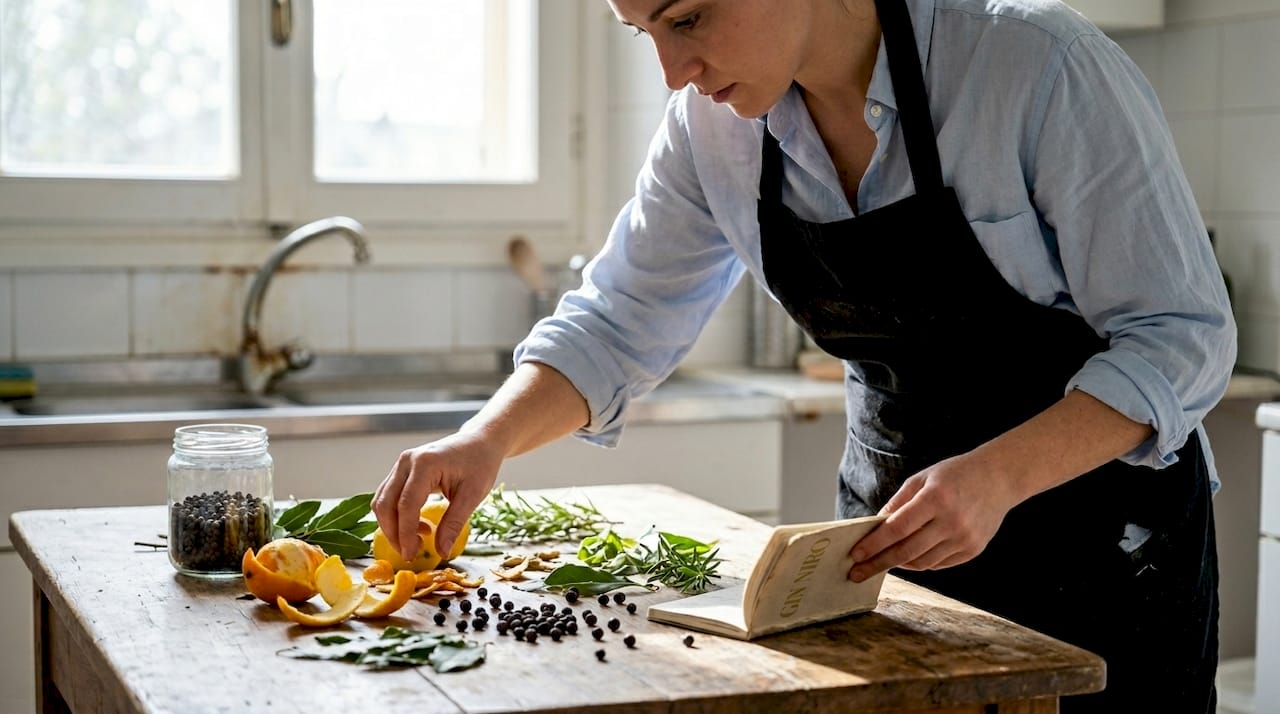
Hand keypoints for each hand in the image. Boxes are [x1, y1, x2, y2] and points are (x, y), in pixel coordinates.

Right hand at [372, 430, 503, 561]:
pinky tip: (419, 526)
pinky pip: (390, 496)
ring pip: (383, 501)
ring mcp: (402, 464)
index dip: (405, 534)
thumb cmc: (480, 464)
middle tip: (410, 553)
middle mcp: (407, 461)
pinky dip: (397, 516)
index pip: (406, 505)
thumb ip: (454, 523)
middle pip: (386, 503)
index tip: (411, 555)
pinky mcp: (402, 470)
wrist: (480, 442)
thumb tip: (441, 552)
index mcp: (425, 464)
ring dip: (393, 526)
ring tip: (420, 540)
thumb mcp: (473, 495)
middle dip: (393, 533)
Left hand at [847, 451, 1017, 581]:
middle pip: (906, 552)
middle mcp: (951, 522)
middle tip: (856, 573)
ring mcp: (965, 539)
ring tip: (882, 561)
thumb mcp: (922, 478)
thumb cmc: (955, 475)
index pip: (896, 529)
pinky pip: (938, 564)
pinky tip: (910, 556)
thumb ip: (897, 503)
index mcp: (935, 499)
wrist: (999, 478)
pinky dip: (920, 563)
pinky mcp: (973, 550)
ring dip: (898, 564)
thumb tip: (874, 528)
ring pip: (921, 563)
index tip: (854, 555)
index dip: (873, 544)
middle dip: (878, 564)